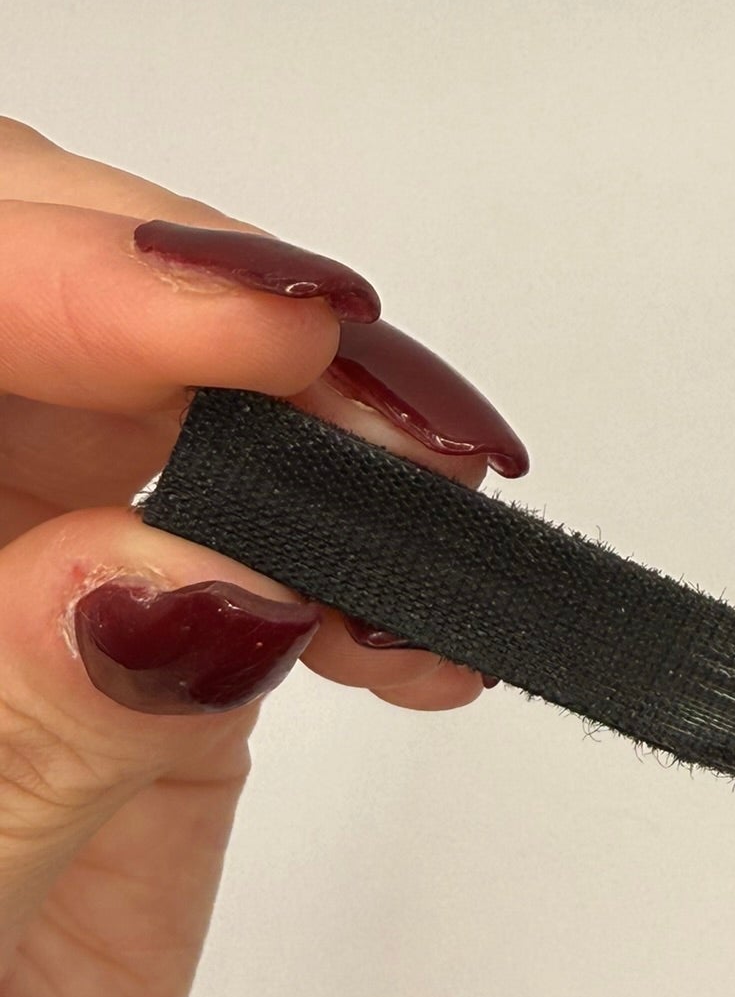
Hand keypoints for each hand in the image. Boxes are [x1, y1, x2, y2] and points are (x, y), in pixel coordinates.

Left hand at [0, 117, 525, 996]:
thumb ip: (28, 732)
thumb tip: (199, 564)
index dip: (66, 264)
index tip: (251, 326)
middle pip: (39, 289)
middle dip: (214, 312)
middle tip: (371, 410)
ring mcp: (17, 583)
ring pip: (172, 403)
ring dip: (326, 430)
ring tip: (431, 521)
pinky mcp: (132, 668)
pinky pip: (258, 550)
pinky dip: (368, 564)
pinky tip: (420, 625)